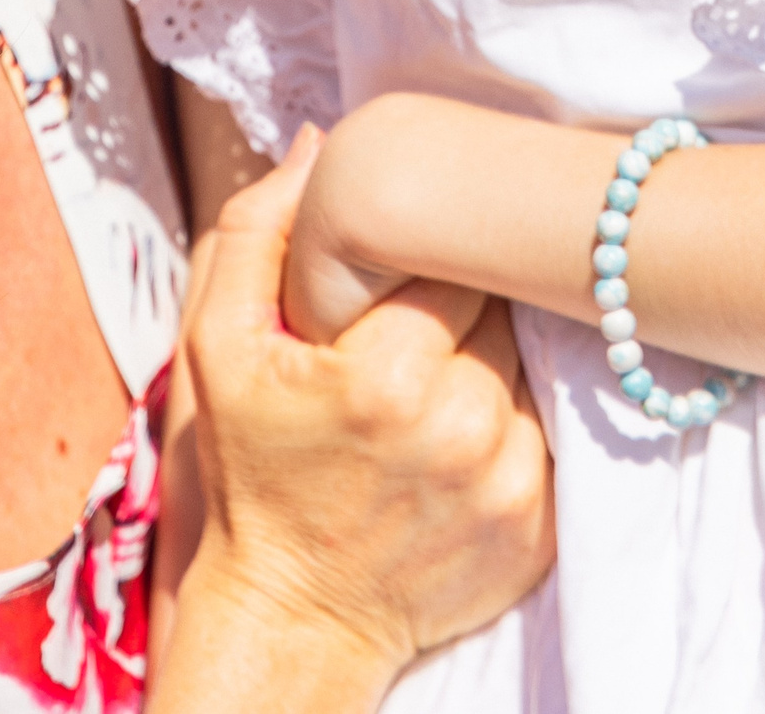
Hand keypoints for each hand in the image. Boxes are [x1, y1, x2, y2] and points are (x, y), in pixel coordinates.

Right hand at [159, 130, 554, 701]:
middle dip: (458, 303)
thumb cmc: (249, 473)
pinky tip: (454, 441)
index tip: (392, 279)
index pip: (450, 254)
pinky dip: (511, 423)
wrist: (291, 621)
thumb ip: (257, 233)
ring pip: (526, 361)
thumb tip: (321, 142)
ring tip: (429, 387)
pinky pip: (547, 430)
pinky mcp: (539, 528)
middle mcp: (464, 428)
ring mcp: (510, 484)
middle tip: (408, 332)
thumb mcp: (216, 346)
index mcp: (387, 376)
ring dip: (488, 360)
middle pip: (498, 304)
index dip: (419, 256)